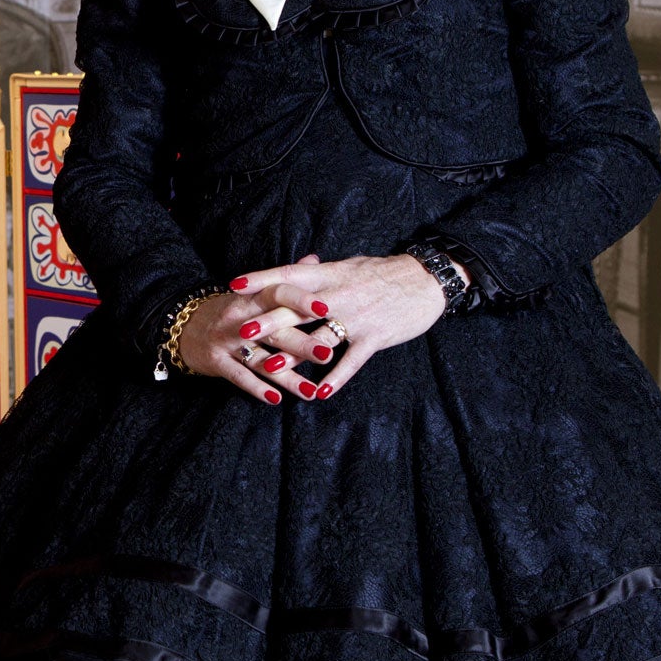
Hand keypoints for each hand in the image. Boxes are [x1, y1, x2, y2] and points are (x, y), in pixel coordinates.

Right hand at [176, 255, 328, 403]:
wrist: (183, 326)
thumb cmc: (228, 311)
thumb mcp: (253, 291)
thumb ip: (285, 278)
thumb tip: (314, 259)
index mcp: (251, 297)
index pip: (277, 293)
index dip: (301, 300)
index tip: (326, 309)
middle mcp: (239, 317)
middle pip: (274, 330)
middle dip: (302, 343)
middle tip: (328, 354)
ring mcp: (226, 340)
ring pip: (261, 359)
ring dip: (287, 377)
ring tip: (312, 391)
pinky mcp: (216, 361)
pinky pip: (239, 376)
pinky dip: (257, 388)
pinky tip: (276, 399)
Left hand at [229, 252, 461, 398]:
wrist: (427, 280)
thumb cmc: (385, 273)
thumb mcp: (349, 266)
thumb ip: (320, 272)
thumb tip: (298, 268)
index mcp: (330, 274)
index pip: (289, 273)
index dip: (261, 279)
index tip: (234, 284)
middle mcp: (340, 295)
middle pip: (298, 308)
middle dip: (268, 321)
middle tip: (241, 331)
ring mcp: (357, 317)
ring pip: (321, 336)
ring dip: (296, 353)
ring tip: (271, 366)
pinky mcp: (375, 337)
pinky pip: (352, 360)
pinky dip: (336, 377)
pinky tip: (320, 393)